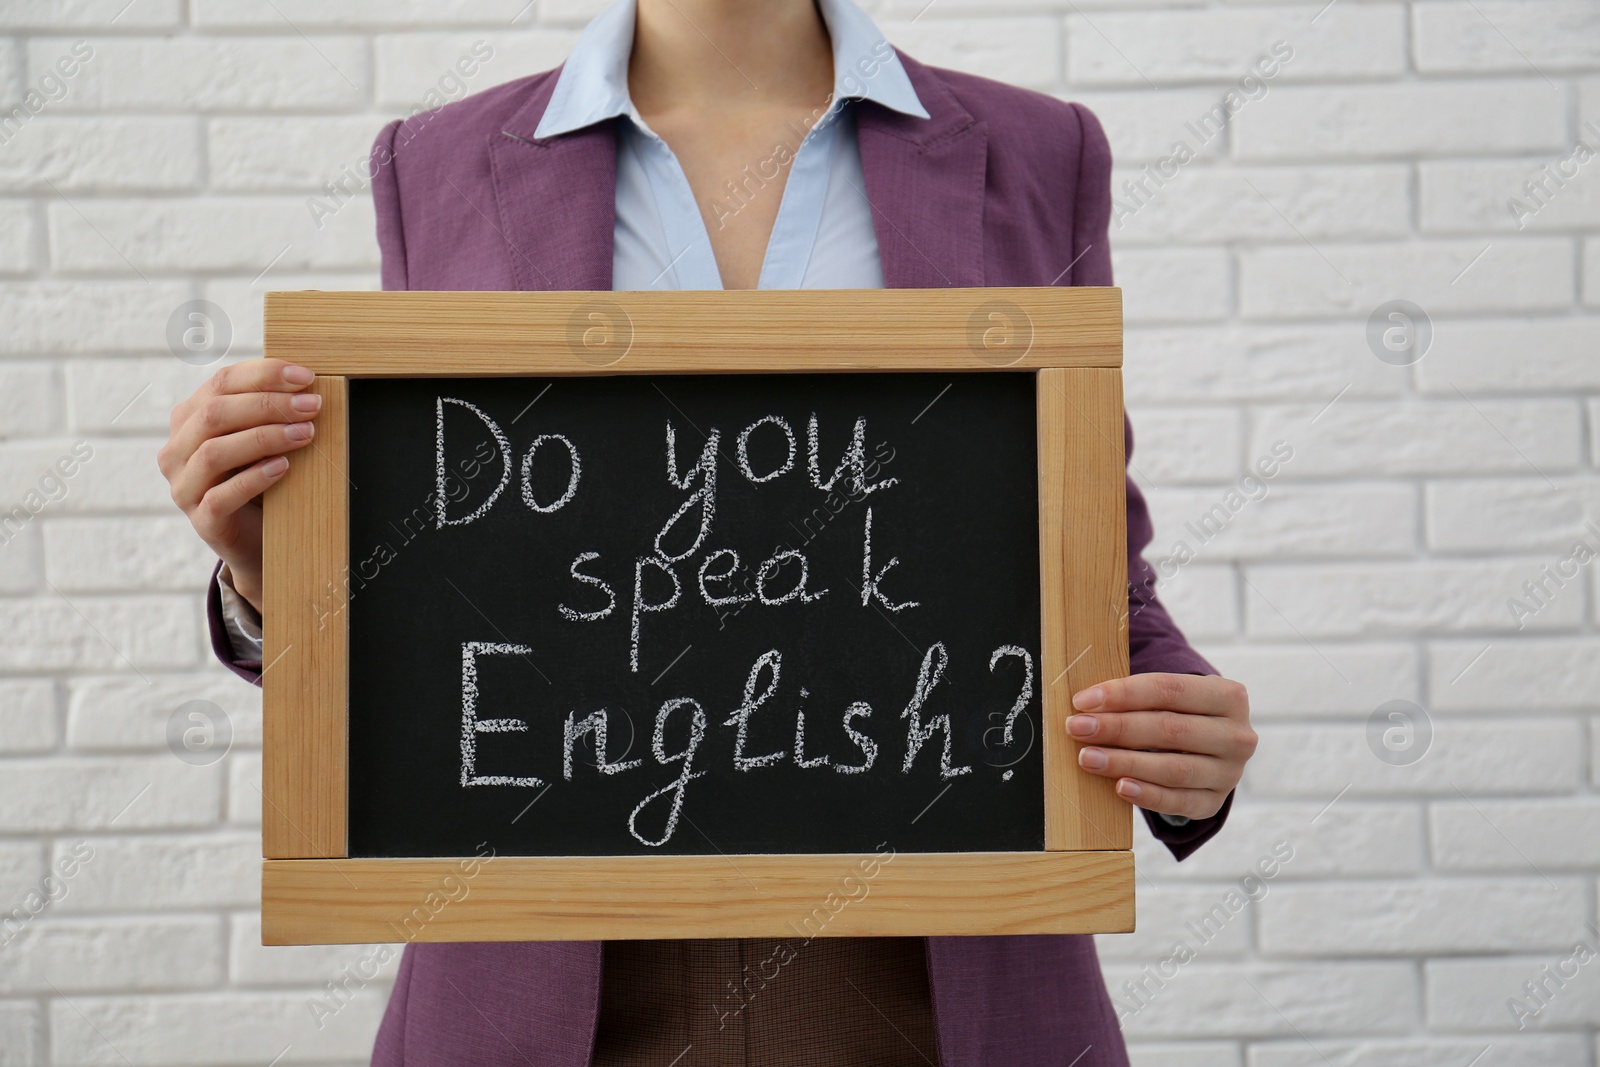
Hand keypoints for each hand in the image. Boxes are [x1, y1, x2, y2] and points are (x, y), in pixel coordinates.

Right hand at [157, 359, 320, 612]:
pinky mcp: (202, 520)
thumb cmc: (262, 479)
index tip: (306, 376)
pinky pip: (221, 496)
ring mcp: (184, 487)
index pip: (221, 383)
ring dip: (264, 438)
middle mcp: (177, 450)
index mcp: (189, 419)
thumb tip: (306, 382)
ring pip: (213, 452)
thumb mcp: (261, 439)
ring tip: (305, 434)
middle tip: (312, 406)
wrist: (258, 538)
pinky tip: (283, 468)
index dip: (264, 374)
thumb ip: (269, 410)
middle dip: (269, 405)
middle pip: (215, 414)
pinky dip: (254, 478)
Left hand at [1067, 673, 1254, 819]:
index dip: (1123, 693)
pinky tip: (1120, 787)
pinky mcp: (1214, 802)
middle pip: (1170, 729)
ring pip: (1174, 768)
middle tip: (1076, 728)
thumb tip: (1084, 701)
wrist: (1208, 748)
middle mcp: (1237, 735)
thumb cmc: (1177, 713)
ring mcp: (1229, 773)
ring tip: (1088, 758)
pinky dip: (1147, 795)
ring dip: (1125, 763)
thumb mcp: (1170, 696)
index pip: (1169, 689)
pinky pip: (1179, 802)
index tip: (1082, 700)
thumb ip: (1135, 693)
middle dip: (1118, 728)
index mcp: (1229, 696)